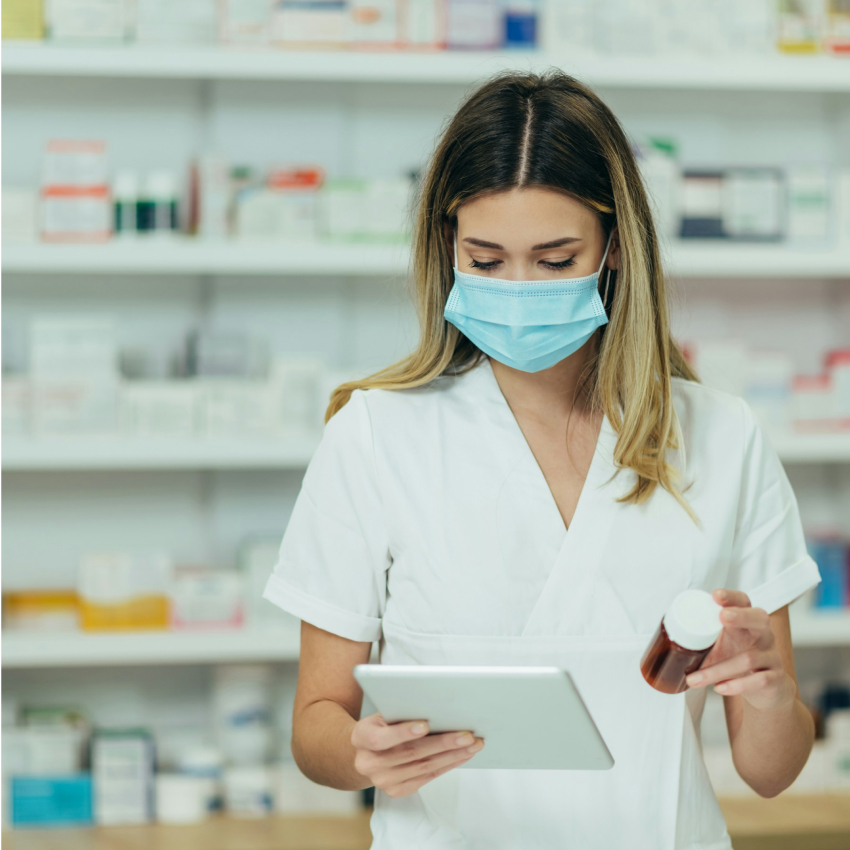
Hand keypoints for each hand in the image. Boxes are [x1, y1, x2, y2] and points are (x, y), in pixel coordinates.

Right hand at [350, 713, 483, 797]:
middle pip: (410, 753)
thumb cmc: (381, 724)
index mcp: (361, 737)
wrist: (366, 752)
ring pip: (423, 767)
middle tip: (467, 735)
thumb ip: (400, 711)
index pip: (380, 738)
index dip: (403, 732)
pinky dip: (447, 765)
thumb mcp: (382, 713)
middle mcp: (368, 763)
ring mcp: (382, 781)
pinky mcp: (397, 791)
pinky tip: (462, 756)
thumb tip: (435, 705)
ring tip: (472, 745)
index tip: (425, 725)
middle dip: (442, 743)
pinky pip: (427, 777)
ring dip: (452, 755)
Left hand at [684, 588, 794, 711]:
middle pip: (760, 619)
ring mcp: (771, 656)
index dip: (731, 597)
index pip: (744, 602)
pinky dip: (737, 685)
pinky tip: (719, 688)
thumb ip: (701, 637)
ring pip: (748, 658)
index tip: (716, 595)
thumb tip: (663, 637)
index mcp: (747, 622)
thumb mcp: (720, 646)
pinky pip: (759, 680)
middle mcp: (763, 635)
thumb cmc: (736, 660)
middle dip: (741, 616)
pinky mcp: (774, 678)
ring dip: (717, 669)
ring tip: (695, 678)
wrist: (766, 690)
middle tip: (723, 616)